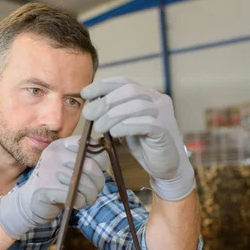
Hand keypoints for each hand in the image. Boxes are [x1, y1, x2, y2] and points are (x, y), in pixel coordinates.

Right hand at [0, 136, 108, 238]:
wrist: (29, 201)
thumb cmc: (55, 184)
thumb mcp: (68, 166)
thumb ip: (84, 159)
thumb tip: (105, 160)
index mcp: (61, 145)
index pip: (90, 146)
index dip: (101, 161)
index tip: (99, 171)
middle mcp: (54, 154)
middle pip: (91, 166)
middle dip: (99, 182)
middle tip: (95, 191)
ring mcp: (49, 170)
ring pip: (85, 183)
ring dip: (91, 195)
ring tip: (87, 200)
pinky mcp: (47, 188)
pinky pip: (75, 195)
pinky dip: (80, 202)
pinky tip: (76, 203)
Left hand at [81, 77, 194, 201]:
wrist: (165, 167)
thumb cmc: (143, 146)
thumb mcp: (124, 126)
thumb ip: (112, 114)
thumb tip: (90, 107)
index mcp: (147, 95)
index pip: (124, 82)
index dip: (103, 85)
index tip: (84, 94)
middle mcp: (157, 100)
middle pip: (129, 91)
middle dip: (105, 101)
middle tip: (89, 115)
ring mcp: (163, 114)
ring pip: (136, 106)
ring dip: (113, 116)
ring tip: (99, 128)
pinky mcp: (164, 130)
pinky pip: (146, 123)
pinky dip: (127, 126)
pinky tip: (114, 132)